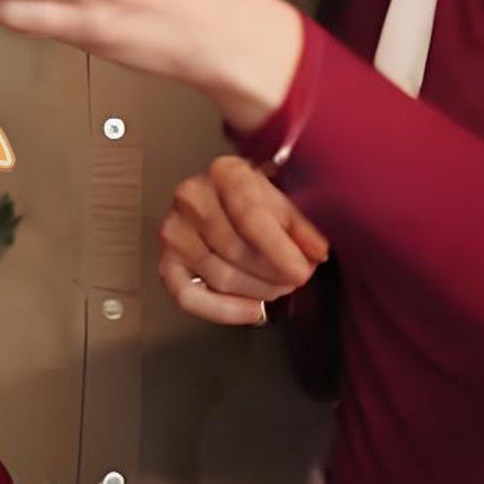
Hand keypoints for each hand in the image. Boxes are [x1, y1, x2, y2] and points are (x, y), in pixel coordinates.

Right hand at [158, 155, 329, 326]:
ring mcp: (175, 230)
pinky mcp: (167, 261)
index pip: (249, 215)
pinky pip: (190, 297)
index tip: (302, 270)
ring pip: (220, 277)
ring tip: (278, 286)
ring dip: (258, 292)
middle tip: (295, 278)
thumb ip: (303, 225)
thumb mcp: (285, 200)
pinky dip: (225, 311)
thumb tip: (316, 252)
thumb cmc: (258, 199)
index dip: (278, 249)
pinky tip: (253, 310)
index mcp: (224, 172)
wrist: (227, 199)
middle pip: (235, 251)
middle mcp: (191, 197)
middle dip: (273, 273)